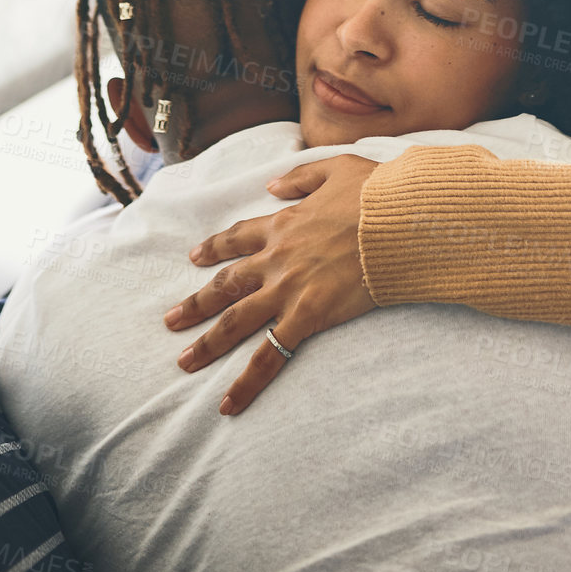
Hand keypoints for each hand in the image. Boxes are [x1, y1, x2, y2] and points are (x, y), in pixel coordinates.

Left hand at [163, 154, 377, 414]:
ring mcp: (289, 289)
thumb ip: (300, 177)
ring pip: (236, 321)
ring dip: (207, 344)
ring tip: (183, 362)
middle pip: (226, 285)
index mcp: (283, 223)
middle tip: (171, 321)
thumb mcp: (335, 168)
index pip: (238, 237)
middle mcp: (277, 258)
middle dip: (196, 304)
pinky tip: (229, 403)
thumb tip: (272, 185)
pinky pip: (270, 355)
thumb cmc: (375, 193)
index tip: (196, 257)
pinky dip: (247, 381)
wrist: (399, 220)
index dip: (214, 248)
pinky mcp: (308, 315)